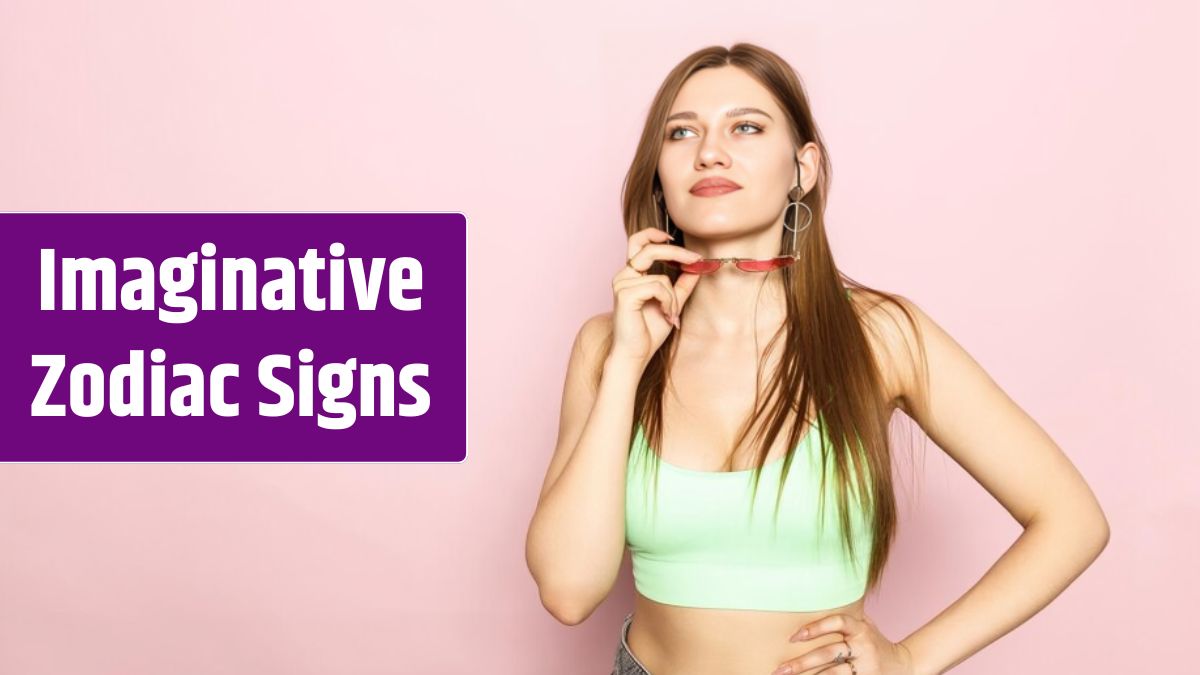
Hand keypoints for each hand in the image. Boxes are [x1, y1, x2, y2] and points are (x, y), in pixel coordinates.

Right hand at [608, 227, 702, 367]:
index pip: (637, 241)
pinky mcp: (625, 294)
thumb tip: (698, 267)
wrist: (635, 355)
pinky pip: (658, 288)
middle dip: (677, 252)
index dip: (654, 234)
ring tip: (672, 314)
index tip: (672, 237)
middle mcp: (624, 276)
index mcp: (632, 274)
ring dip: (674, 297)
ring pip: (661, 277)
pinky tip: (666, 316)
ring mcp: (622, 284)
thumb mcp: (672, 303)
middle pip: (649, 248)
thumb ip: (682, 285)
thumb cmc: (648, 332)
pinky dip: (668, 303)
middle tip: (697, 259)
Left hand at [771, 612, 914, 674]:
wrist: (905, 666)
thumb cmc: (875, 643)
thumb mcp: (865, 626)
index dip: (816, 627)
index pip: (838, 622)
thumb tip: (814, 600)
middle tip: (781, 669)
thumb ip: (847, 618)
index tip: (794, 637)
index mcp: (861, 629)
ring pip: (833, 673)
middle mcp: (863, 646)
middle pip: (828, 653)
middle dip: (802, 662)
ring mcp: (865, 666)